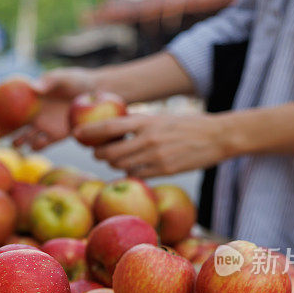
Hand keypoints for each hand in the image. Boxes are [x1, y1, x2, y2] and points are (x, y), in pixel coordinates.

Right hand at [13, 68, 96, 149]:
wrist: (95, 93)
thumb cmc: (76, 80)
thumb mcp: (63, 77)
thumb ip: (49, 81)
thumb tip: (33, 87)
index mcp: (30, 100)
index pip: (10, 108)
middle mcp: (34, 115)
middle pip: (13, 127)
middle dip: (3, 133)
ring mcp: (44, 126)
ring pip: (25, 139)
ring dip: (18, 143)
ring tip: (18, 143)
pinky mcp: (55, 136)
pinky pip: (42, 145)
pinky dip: (36, 146)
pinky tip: (36, 143)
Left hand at [77, 113, 230, 177]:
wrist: (217, 136)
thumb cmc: (186, 125)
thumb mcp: (160, 117)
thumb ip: (138, 123)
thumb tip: (113, 128)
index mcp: (146, 121)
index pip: (108, 127)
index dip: (89, 131)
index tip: (76, 133)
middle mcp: (148, 139)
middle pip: (110, 153)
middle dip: (100, 154)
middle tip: (99, 152)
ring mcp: (156, 157)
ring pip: (122, 166)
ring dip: (115, 164)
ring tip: (117, 158)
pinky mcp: (164, 171)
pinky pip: (137, 175)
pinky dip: (130, 172)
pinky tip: (133, 167)